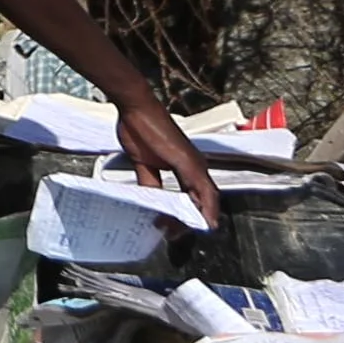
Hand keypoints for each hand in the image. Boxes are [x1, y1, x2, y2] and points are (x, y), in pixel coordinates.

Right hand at [116, 101, 225, 225]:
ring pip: (206, 199)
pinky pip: (203, 191)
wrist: (136, 107)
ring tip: (183, 232)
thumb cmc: (139, 128)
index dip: (187, 213)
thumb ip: (150, 182)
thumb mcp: (143, 162)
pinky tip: (204, 221)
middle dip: (191, 221)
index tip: (174, 228)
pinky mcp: (190, 163)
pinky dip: (207, 208)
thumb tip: (152, 200)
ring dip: (197, 218)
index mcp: (184, 166)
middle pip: (202, 201)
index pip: (193, 196)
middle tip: (174, 234)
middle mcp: (195, 166)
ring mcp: (195, 165)